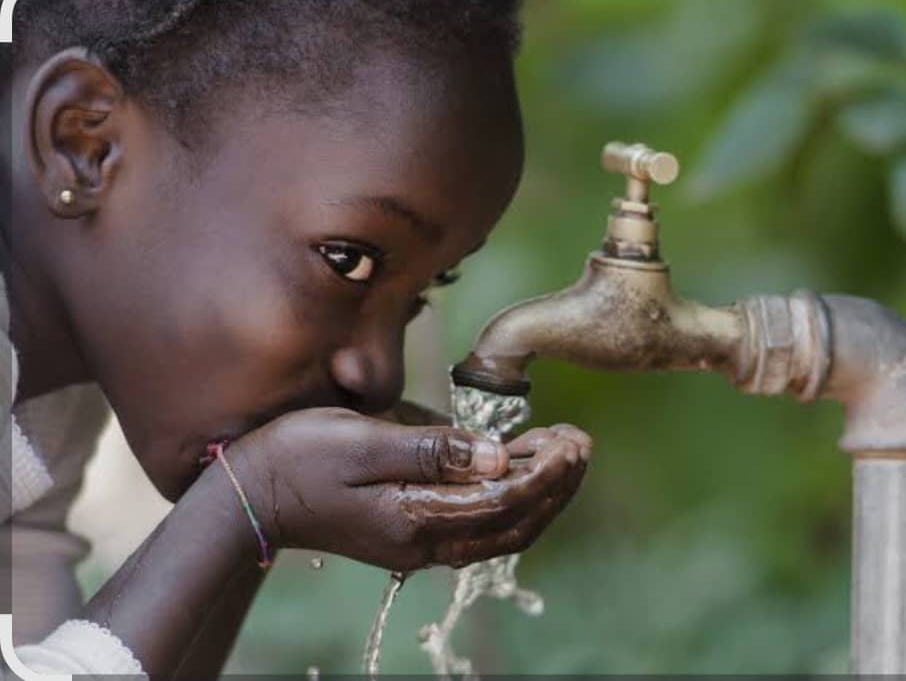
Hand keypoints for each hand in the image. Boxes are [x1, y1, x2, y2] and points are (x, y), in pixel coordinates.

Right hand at [219, 408, 591, 570]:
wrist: (248, 496)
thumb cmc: (297, 457)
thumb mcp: (363, 440)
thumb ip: (433, 449)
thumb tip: (499, 457)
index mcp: (416, 518)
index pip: (505, 501)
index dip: (546, 472)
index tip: (573, 440)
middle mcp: (424, 541)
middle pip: (514, 524)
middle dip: (555, 485)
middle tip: (580, 443)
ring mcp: (418, 543)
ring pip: (501, 530)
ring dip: (539, 494)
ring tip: (563, 452)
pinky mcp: (411, 533)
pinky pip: (478, 525)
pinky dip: (510, 500)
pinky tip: (520, 469)